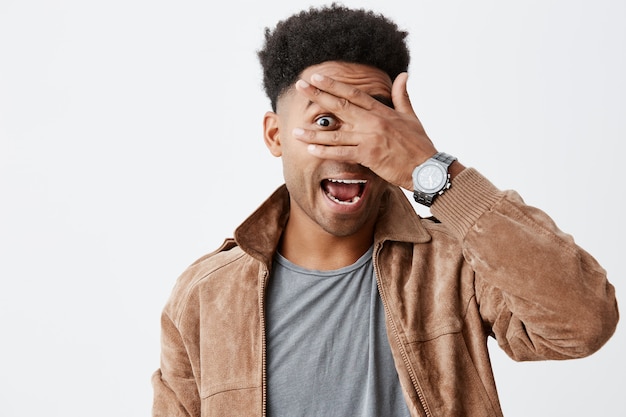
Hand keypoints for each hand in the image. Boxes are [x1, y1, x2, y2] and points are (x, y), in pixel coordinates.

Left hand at [293, 72, 437, 189]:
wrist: (427, 168)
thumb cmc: (420, 144)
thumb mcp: (411, 116)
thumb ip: (402, 96)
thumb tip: (404, 75)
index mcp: (381, 111)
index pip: (353, 93)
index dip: (333, 84)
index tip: (317, 77)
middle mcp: (373, 121)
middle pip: (340, 105)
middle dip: (318, 95)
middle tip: (300, 86)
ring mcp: (369, 138)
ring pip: (336, 133)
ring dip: (314, 131)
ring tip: (295, 129)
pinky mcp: (368, 156)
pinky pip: (342, 153)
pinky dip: (325, 151)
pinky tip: (310, 149)